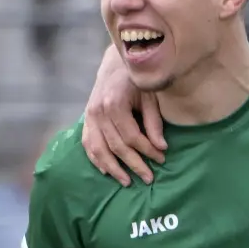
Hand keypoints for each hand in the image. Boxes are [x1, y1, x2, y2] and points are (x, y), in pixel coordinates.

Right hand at [81, 45, 165, 184]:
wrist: (115, 65)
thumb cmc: (136, 81)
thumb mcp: (150, 97)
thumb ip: (154, 122)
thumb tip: (161, 147)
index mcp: (115, 103)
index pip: (132, 136)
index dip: (148, 150)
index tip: (162, 159)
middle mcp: (98, 111)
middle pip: (116, 146)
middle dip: (134, 164)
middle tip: (149, 178)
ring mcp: (89, 116)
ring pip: (99, 149)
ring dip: (113, 168)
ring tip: (127, 182)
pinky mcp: (86, 120)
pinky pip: (88, 144)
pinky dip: (96, 159)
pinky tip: (107, 171)